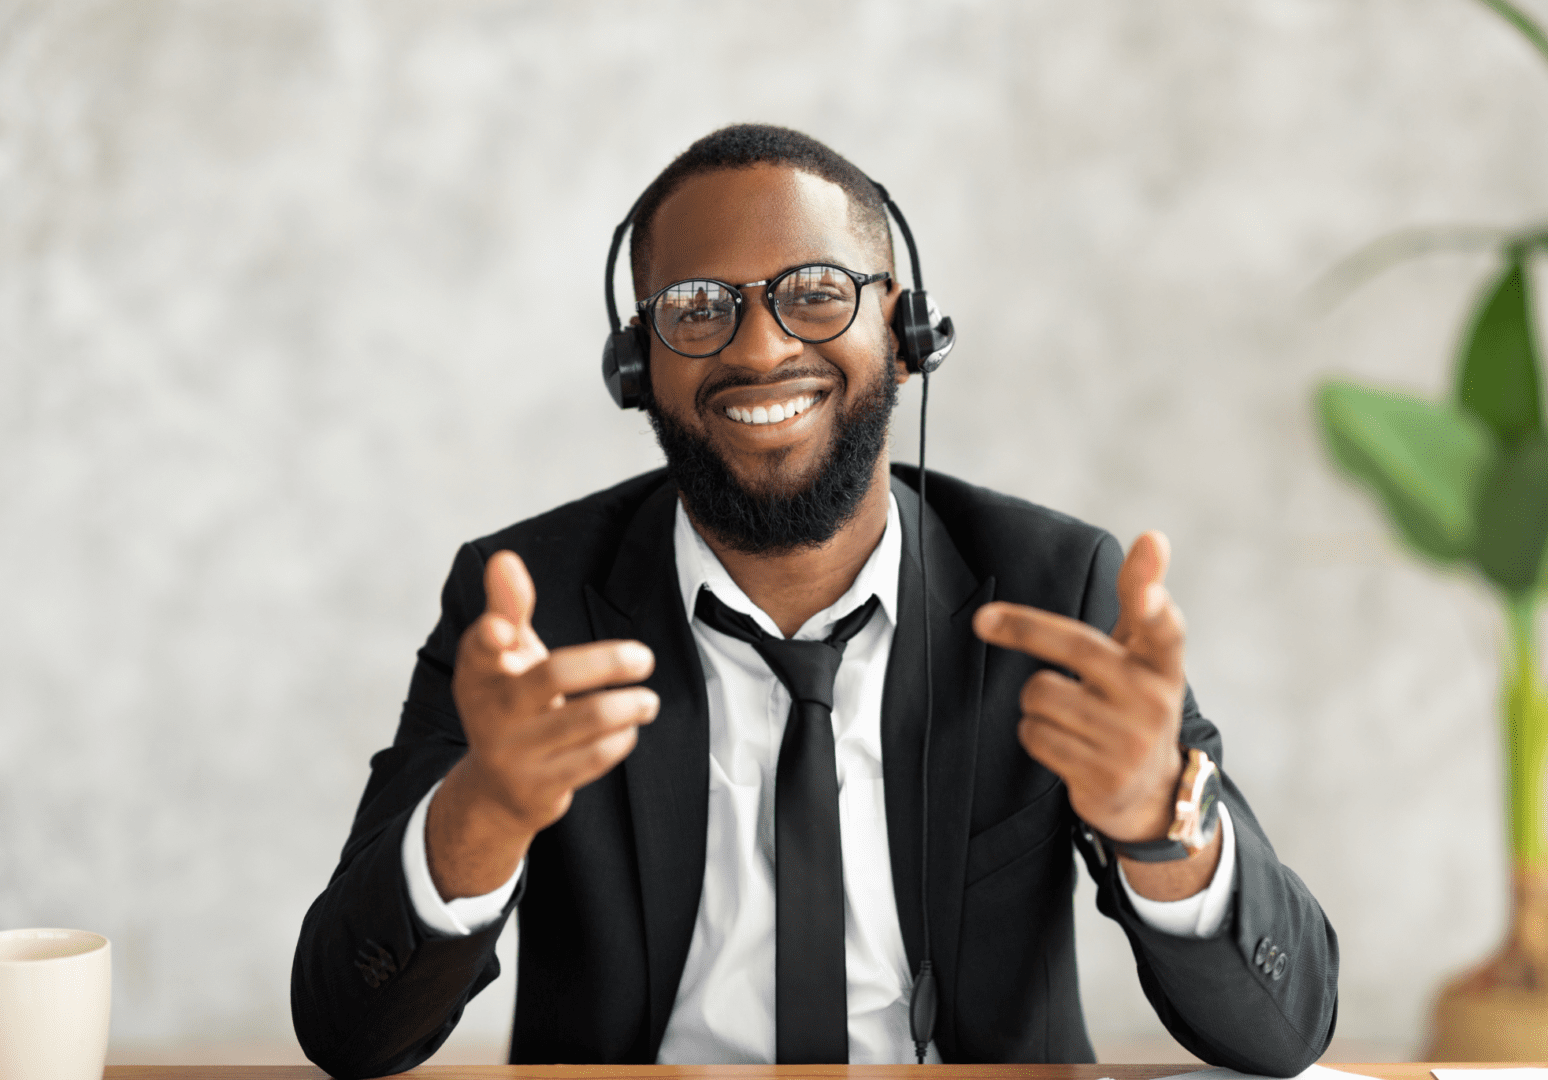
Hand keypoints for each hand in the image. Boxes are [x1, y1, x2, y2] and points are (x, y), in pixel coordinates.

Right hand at [428, 550, 657, 898]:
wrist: (496, 787)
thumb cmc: (511, 702)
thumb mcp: (504, 654)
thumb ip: (508, 605)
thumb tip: (505, 558)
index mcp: (479, 672)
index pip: (481, 647)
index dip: (491, 636)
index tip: (503, 629)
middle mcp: (489, 712)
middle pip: (552, 677)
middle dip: (608, 662)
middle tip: (644, 658)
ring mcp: (512, 753)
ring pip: (584, 721)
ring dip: (628, 706)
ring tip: (648, 700)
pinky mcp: (537, 788)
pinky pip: (591, 759)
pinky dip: (620, 739)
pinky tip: (628, 729)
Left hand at [972, 531, 1186, 844]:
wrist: (1151, 793)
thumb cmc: (1134, 701)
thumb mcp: (1144, 653)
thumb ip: (1140, 597)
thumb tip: (1154, 536)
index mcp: (1164, 663)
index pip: (1162, 620)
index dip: (1152, 585)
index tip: (1150, 543)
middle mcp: (1153, 699)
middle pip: (1075, 645)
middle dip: (1022, 628)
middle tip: (983, 620)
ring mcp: (1129, 741)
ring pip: (1042, 694)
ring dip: (1036, 701)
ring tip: (1068, 715)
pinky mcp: (1102, 777)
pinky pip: (1035, 735)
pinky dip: (1035, 734)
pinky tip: (1064, 744)